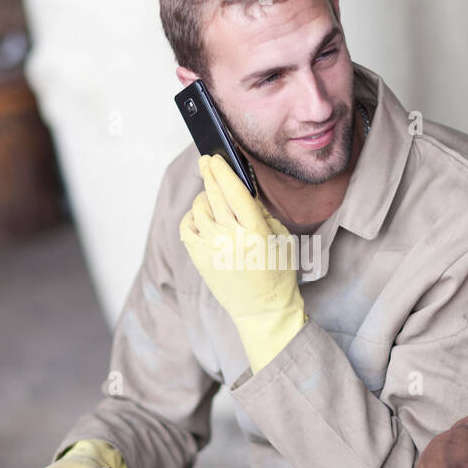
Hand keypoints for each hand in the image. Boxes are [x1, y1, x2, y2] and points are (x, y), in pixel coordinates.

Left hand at [179, 154, 306, 374]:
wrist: (262, 308)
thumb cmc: (276, 272)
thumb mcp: (280, 237)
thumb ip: (261, 212)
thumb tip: (240, 190)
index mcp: (255, 231)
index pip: (234, 192)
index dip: (223, 171)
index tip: (216, 158)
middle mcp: (231, 237)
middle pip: (213, 195)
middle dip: (208, 173)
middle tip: (205, 161)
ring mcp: (211, 248)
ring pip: (199, 209)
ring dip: (203, 197)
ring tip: (211, 198)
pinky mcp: (199, 258)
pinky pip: (187, 227)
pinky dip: (192, 217)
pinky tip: (201, 216)